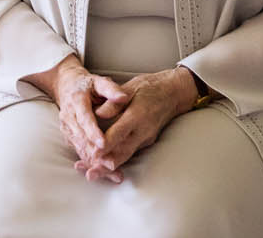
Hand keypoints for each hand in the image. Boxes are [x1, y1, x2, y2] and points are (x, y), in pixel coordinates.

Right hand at [25, 55, 128, 170]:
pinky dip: (89, 160)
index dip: (93, 132)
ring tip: (110, 170)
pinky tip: (102, 169)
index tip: (103, 143)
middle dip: (95, 152)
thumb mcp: (99, 82)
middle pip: (81, 136)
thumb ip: (111, 89)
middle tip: (111, 164)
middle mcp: (68, 115)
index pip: (84, 118)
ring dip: (93, 160)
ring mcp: (66, 126)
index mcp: (76, 100)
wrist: (67, 86)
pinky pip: (78, 148)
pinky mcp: (67, 134)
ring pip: (79, 145)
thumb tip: (124, 97)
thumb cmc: (88, 84)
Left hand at [75, 66, 200, 182]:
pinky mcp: (146, 141)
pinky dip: (117, 160)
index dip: (106, 144)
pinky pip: (130, 152)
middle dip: (105, 164)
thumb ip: (114, 103)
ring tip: (94, 174)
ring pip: (126, 155)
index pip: (120, 132)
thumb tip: (98, 114)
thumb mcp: (130, 87)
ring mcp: (146, 138)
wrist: (173, 93)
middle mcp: (143, 130)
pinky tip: (104, 166)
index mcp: (138, 115)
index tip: (93, 154)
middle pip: (123, 151)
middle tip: (90, 174)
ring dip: (110, 166)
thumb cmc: (149, 87)